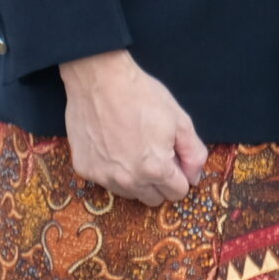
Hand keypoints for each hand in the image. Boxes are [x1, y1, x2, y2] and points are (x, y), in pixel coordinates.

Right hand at [60, 51, 207, 206]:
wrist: (101, 81)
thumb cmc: (143, 97)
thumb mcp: (180, 121)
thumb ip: (193, 153)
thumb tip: (194, 177)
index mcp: (155, 169)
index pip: (176, 193)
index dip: (180, 176)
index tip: (176, 161)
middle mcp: (127, 179)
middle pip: (153, 199)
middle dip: (160, 182)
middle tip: (157, 154)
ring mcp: (102, 176)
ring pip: (129, 193)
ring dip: (136, 179)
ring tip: (135, 148)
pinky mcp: (84, 169)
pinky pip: (106, 181)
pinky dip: (113, 170)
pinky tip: (114, 146)